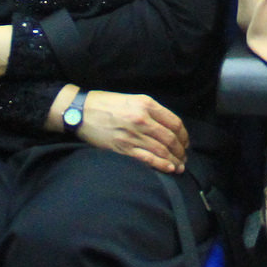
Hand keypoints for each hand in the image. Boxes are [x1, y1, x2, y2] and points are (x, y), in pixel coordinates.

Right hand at [74, 90, 188, 172]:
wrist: (80, 111)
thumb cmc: (105, 103)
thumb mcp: (131, 98)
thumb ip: (150, 110)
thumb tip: (168, 126)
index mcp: (146, 104)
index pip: (174, 123)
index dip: (184, 135)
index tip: (185, 142)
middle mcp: (142, 119)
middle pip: (171, 139)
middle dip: (181, 151)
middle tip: (183, 157)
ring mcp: (133, 135)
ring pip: (162, 151)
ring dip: (174, 161)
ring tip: (179, 166)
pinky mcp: (123, 148)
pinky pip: (147, 159)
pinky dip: (161, 165)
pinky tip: (168, 169)